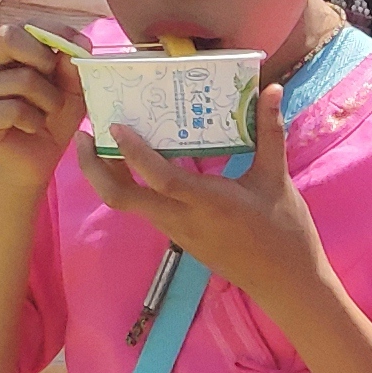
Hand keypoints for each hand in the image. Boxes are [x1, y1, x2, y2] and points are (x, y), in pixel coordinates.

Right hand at [0, 24, 78, 187]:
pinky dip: (33, 121)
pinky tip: (31, 128)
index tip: (82, 46)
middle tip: (55, 83)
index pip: (23, 25)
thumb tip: (78, 44)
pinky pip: (13, 109)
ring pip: (21, 78)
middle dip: (45, 60)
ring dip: (48, 100)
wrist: (33, 163)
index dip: (56, 32)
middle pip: (9, 37)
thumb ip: (72, 67)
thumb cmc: (50, 121)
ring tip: (46, 114)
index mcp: (0, 50)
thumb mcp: (70, 91)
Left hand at [101, 86, 329, 311]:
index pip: (159, 178)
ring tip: (102, 141)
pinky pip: (144, 209)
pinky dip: (131, 185)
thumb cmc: (286, 231)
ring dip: (107, 174)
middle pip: (119, 198)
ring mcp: (176, 231)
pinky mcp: (178, 237)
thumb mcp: (277, 179)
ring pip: (127, 204)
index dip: (133, 153)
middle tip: (85, 134)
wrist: (286, 283)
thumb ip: (269, 133)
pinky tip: (136, 164)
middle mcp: (182, 219)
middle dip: (93, 167)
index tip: (116, 125)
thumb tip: (271, 89)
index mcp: (208, 203)